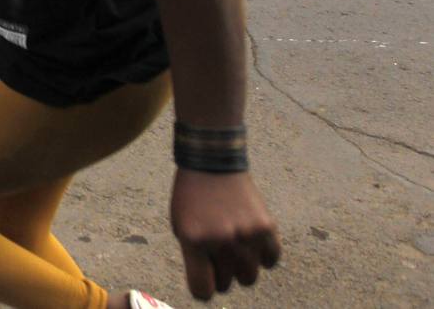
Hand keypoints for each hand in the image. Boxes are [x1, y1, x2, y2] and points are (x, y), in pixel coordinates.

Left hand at [171, 169, 280, 299]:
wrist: (211, 162)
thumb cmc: (192, 197)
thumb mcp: (180, 225)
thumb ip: (195, 257)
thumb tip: (212, 288)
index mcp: (193, 239)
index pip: (202, 290)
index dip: (203, 289)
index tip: (205, 280)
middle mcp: (220, 239)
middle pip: (226, 284)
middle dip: (220, 274)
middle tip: (217, 256)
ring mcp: (245, 234)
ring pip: (249, 277)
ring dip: (241, 267)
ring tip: (233, 247)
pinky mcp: (266, 226)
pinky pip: (270, 260)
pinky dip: (263, 255)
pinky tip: (251, 241)